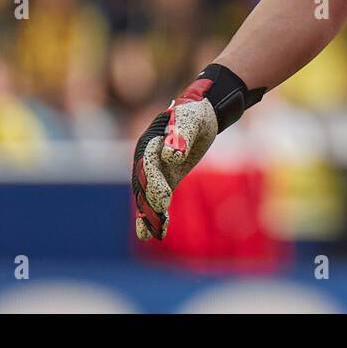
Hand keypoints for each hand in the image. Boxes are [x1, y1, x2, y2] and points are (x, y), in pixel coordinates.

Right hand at [132, 63, 263, 240]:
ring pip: (147, 194)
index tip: (164, 199)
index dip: (154, 182)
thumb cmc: (195, 113)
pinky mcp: (167, 177)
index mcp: (149, 142)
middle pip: (143, 184)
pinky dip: (158, 213)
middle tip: (156, 220)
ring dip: (148, 214)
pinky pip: (159, 198)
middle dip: (148, 203)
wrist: (203, 113)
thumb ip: (179, 136)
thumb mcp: (191, 120)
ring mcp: (156, 169)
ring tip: (149, 234)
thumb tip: (170, 156)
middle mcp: (147, 157)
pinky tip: (158, 231)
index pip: (147, 165)